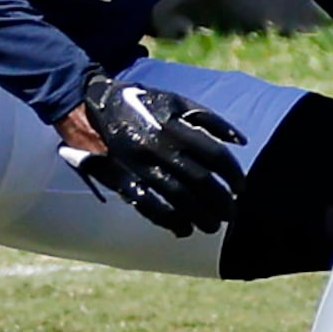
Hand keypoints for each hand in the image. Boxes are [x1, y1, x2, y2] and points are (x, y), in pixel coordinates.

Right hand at [62, 72, 245, 236]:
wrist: (90, 104)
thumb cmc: (143, 103)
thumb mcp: (178, 102)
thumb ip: (211, 120)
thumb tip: (241, 141)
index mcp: (174, 127)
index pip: (214, 156)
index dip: (233, 174)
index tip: (241, 187)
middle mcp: (158, 147)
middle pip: (199, 181)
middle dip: (220, 201)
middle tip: (232, 212)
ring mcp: (138, 165)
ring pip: (176, 197)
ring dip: (198, 215)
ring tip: (212, 226)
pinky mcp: (120, 178)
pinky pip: (146, 205)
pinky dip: (167, 221)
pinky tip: (183, 229)